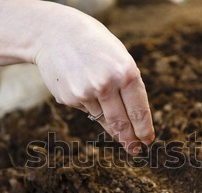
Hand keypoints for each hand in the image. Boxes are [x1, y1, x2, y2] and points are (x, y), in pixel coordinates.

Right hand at [34, 6, 154, 153]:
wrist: (54, 33)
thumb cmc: (95, 47)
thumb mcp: (119, 59)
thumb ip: (128, 87)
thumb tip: (132, 121)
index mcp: (126, 72)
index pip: (139, 111)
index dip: (144, 130)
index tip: (147, 141)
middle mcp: (106, 84)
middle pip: (121, 123)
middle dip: (129, 139)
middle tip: (134, 150)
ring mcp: (86, 93)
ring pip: (103, 119)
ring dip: (108, 120)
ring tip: (105, 104)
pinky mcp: (69, 98)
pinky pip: (86, 109)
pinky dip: (89, 103)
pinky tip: (82, 85)